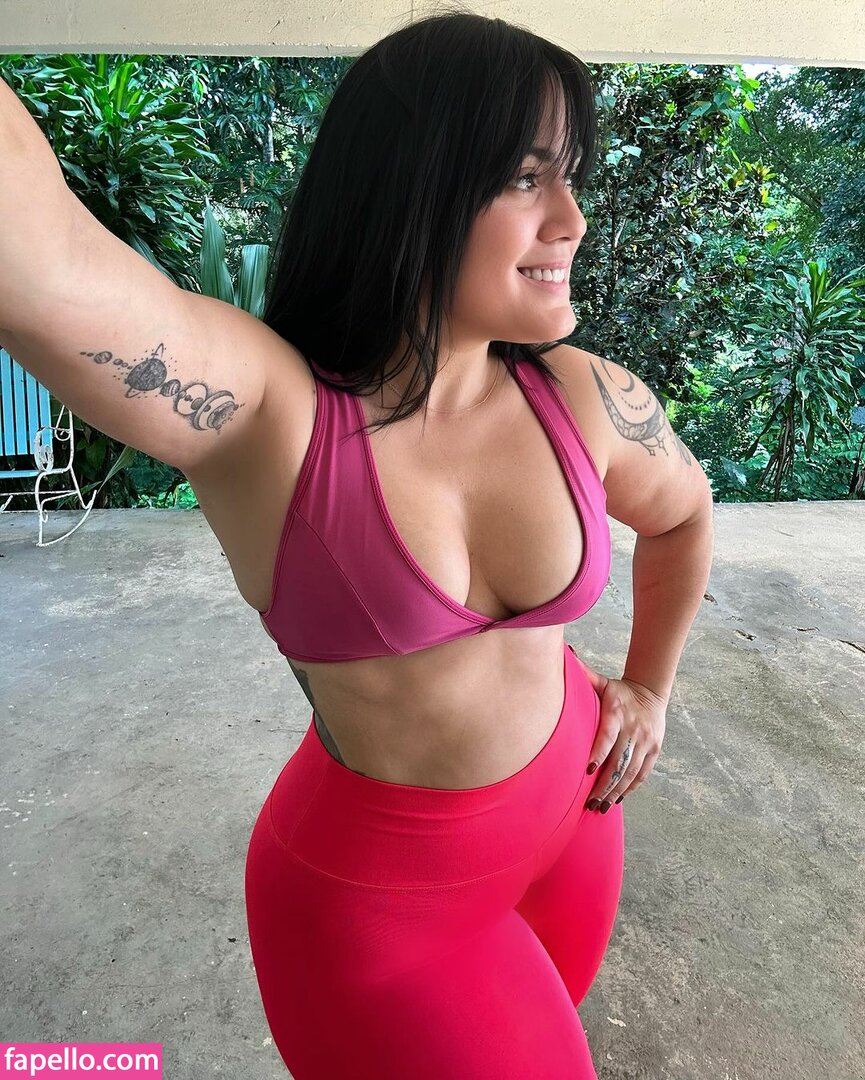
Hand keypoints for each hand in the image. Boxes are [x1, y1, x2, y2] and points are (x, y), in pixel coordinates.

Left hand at [575, 659, 667, 811]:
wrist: (651, 692)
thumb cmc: (619, 692)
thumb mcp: (603, 683)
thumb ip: (584, 676)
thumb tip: (565, 654)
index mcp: (617, 713)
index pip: (608, 736)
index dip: (599, 754)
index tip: (587, 770)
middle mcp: (633, 729)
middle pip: (619, 761)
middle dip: (604, 784)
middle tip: (590, 803)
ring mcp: (646, 741)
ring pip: (631, 771)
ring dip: (616, 791)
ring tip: (601, 807)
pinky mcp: (654, 750)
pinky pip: (642, 773)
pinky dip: (630, 787)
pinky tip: (618, 798)